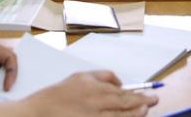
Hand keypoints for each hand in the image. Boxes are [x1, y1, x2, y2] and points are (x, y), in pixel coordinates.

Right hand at [0, 70, 157, 116]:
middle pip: (123, 102)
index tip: (149, 95)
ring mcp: (91, 115)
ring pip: (118, 116)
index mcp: (91, 86)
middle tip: (154, 101)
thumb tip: (120, 83)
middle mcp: (92, 100)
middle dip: (141, 102)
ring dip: (134, 113)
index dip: (137, 94)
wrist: (35, 113)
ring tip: (146, 110)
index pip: (120, 90)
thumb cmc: (55, 96)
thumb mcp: (78, 77)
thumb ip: (100, 77)